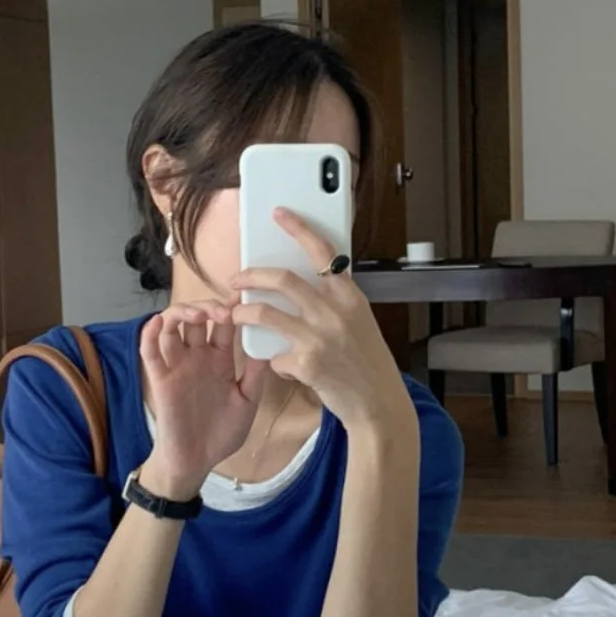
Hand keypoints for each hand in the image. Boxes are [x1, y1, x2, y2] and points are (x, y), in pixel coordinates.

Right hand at [140, 301, 267, 497]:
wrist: (196, 461)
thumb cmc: (221, 433)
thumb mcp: (247, 403)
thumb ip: (255, 375)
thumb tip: (267, 345)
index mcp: (220, 359)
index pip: (224, 324)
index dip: (231, 309)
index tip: (244, 299)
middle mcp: (198, 356)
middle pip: (198, 318)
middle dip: (210, 307)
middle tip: (225, 312)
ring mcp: (177, 365)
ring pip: (173, 326)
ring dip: (183, 312)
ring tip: (199, 315)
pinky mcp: (159, 378)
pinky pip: (150, 351)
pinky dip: (150, 333)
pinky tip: (159, 322)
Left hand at [231, 210, 416, 435]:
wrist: (378, 402)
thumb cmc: (367, 362)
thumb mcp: (359, 321)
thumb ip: (335, 301)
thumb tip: (302, 284)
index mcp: (349, 296)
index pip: (322, 251)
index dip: (298, 229)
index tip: (279, 214)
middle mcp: (334, 312)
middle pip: (282, 279)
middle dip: (251, 275)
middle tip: (237, 279)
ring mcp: (319, 337)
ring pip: (265, 313)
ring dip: (244, 313)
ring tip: (237, 315)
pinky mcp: (306, 364)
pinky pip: (274, 356)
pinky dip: (274, 360)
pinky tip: (282, 365)